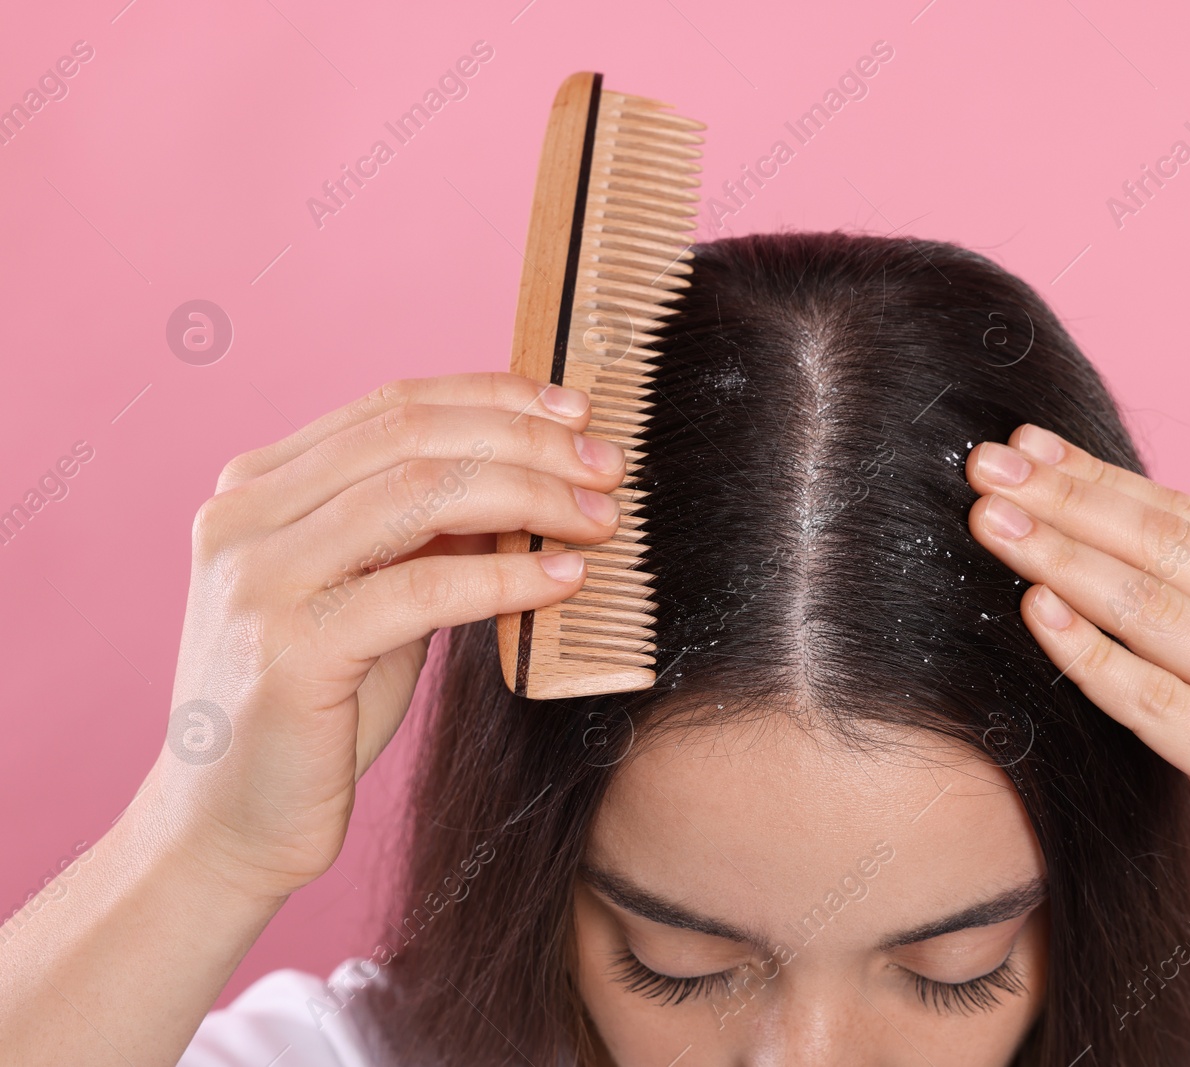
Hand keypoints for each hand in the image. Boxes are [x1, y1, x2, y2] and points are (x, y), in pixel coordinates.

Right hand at [150, 373, 625, 899]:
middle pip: (413, 436)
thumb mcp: (378, 595)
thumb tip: (537, 476)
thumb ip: (431, 532)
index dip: (496, 396)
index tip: (576, 411)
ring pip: (420, 493)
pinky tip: (562, 582)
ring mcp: (257, 578)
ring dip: (531, 498)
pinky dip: (506, 577)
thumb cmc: (319, 708)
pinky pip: (423, 588)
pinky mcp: (287, 649)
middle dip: (527, 442)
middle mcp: (241, 514)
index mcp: (257, 485)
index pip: (395, 405)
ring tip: (599, 521)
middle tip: (609, 468)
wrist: (231, 825)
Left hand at [963, 423, 1189, 1060]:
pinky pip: (1162, 704)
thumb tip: (1110, 566)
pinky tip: (1036, 614)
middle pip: (1165, 547)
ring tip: (989, 523)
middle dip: (1067, 499)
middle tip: (984, 466)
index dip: (1098, 477)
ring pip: (1157, 611)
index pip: (1185, 519)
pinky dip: (1094, 655)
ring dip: (1063, 559)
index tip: (1023, 445)